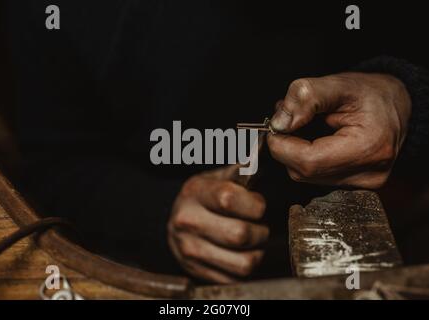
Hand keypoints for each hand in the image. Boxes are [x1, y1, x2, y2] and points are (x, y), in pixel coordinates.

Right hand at [168, 166, 267, 282]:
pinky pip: (237, 277)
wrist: (174, 222)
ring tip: (251, 241)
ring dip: (257, 252)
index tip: (257, 206)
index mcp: (194, 193)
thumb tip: (263, 153)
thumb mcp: (215, 178)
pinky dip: (245, 266)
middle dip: (260, 231)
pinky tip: (239, 253)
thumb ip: (240, 171)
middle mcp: (188, 222)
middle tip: (257, 225)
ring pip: (244, 262)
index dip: (254, 204)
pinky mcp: (197, 272)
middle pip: (240, 235)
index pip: (229, 199)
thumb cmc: (203, 197)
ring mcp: (190, 250)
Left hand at [267, 72, 411, 188]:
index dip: (282, 145)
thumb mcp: (338, 84)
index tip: (275, 126)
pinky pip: (316, 177)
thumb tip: (279, 123)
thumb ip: (305, 98)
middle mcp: (367, 175)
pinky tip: (315, 142)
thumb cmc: (371, 94)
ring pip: (306, 176)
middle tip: (290, 120)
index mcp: (368, 148)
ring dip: (295, 152)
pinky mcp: (355, 187)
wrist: (395, 106)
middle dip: (287, 146)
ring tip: (305, 127)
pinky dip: (307, 159)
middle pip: (303, 172)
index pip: (308, 162)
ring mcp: (362, 185)